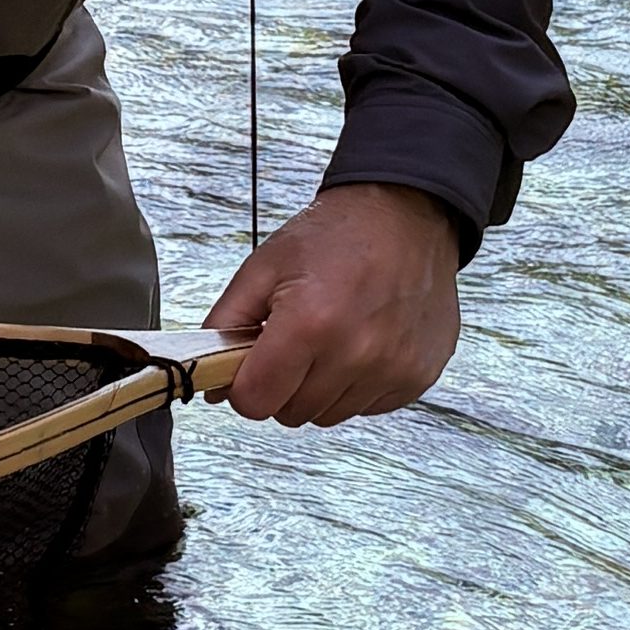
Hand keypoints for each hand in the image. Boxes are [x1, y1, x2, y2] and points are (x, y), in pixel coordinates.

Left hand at [203, 183, 462, 426]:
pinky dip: (356, 385)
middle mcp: (356, 352)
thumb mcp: (263, 267)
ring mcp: (392, 369)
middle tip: (294, 341)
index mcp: (310, 323)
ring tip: (331, 338)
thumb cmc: (338, 234)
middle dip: (283, 384)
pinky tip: (361, 344)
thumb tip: (212, 383)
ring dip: (320, 386)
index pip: (256, 401)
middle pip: (291, 413)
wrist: (405, 215)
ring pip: (329, 415)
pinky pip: (367, 407)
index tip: (252, 366)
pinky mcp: (417, 376)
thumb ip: (225, 326)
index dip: (245, 386)